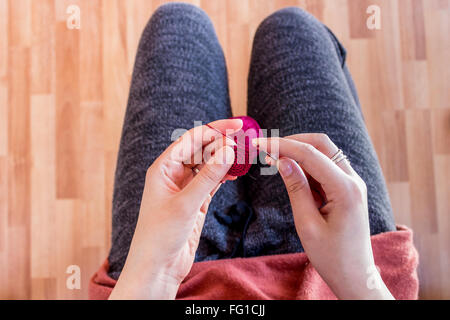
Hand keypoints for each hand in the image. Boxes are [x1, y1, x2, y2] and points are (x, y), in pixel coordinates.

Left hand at [110, 119, 241, 299]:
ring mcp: (186, 188)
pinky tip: (236, 170)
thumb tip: (228, 149)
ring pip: (209, 165)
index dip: (214, 130)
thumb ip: (208, 176)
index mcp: (164, 168)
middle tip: (245, 141)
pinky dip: (224, 175)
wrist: (157, 267)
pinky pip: (212, 181)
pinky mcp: (196, 202)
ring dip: (225, 159)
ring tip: (245, 153)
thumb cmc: (160, 235)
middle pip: (202, 150)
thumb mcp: (185, 204)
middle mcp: (174, 174)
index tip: (237, 126)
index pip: (192, 140)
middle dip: (223, 143)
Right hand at [254, 134, 393, 299]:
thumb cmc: (332, 256)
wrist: (355, 275)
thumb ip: (296, 189)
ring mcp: (352, 183)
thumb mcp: (307, 224)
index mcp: (346, 189)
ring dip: (298, 153)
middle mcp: (353, 180)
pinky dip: (306, 166)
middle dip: (293, 141)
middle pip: (322, 144)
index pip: (310, 154)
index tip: (259, 142)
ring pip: (324, 153)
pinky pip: (325, 168)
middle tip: (267, 148)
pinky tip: (290, 173)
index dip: (282, 145)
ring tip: (273, 160)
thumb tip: (282, 160)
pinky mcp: (347, 188)